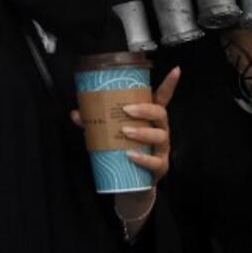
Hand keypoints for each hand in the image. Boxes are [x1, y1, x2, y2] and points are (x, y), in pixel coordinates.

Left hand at [70, 66, 179, 183]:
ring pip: (159, 136)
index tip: (175, 70)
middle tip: (126, 109)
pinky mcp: (160, 166)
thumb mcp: (110, 133)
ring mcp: (162, 148)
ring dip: (142, 133)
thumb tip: (75, 113)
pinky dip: (143, 158)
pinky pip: (155, 161)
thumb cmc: (124, 150)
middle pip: (161, 114)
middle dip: (145, 109)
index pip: (162, 98)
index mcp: (150, 118)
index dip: (169, 84)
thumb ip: (94, 123)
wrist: (132, 183)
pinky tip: (131, 155)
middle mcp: (160, 130)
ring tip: (125, 132)